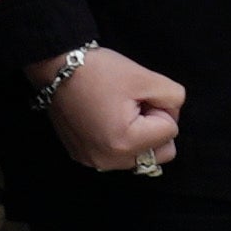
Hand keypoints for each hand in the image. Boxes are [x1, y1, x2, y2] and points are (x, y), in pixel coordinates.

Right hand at [44, 41, 186, 173]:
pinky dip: (120, 140)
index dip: (161, 108)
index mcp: (125, 143)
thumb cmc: (100, 71)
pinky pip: (118, 156)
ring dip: (139, 136)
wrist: (57, 69)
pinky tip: (106, 118)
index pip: (171, 131)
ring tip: (119, 110)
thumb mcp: (145, 77)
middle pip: (160, 153)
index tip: (140, 94)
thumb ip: (174, 97)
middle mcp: (109, 161)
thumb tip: (172, 113)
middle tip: (135, 104)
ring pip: (140, 156)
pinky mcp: (83, 157)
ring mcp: (93, 162)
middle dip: (155, 128)